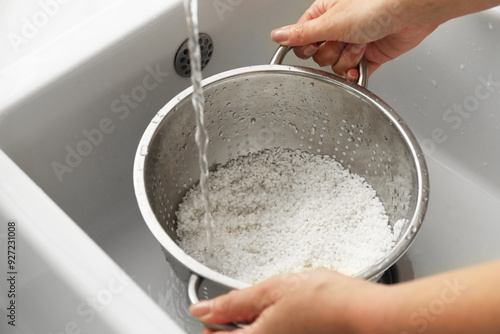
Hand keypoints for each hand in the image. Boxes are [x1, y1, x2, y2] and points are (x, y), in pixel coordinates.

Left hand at [189, 270, 385, 333]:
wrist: (364, 312)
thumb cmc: (324, 300)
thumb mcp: (272, 290)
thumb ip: (233, 302)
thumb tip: (201, 309)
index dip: (211, 319)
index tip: (217, 306)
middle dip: (233, 322)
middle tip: (247, 304)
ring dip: (255, 322)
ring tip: (271, 306)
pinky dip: (272, 324)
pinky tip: (286, 313)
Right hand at [270, 0, 441, 78]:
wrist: (410, 11)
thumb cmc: (376, 4)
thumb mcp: (331, 21)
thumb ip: (302, 34)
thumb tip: (277, 36)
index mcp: (324, 15)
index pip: (302, 39)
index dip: (306, 47)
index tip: (315, 44)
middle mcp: (338, 29)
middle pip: (319, 56)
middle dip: (332, 52)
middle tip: (343, 39)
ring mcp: (353, 43)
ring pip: (336, 66)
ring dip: (348, 58)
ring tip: (361, 43)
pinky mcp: (369, 56)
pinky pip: (354, 74)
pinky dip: (356, 74)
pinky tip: (360, 63)